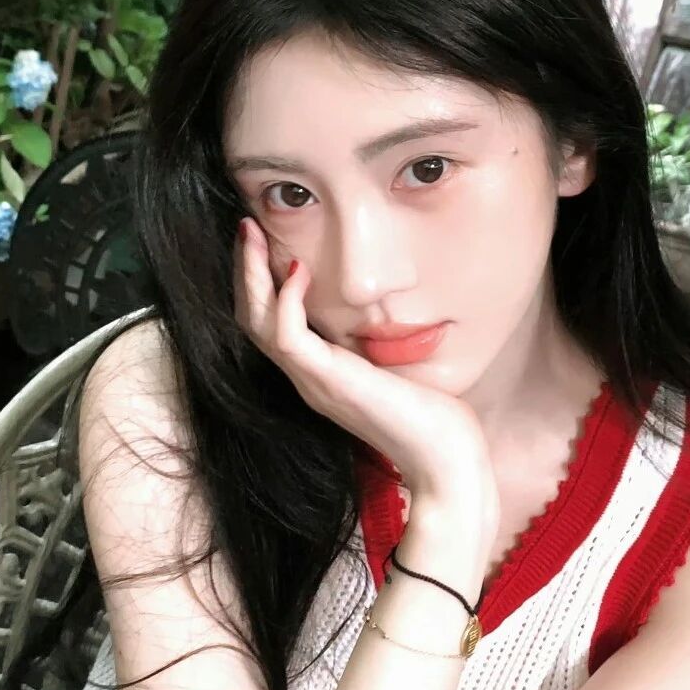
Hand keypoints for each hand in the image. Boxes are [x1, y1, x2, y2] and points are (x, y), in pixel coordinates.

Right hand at [233, 218, 498, 512]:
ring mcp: (313, 382)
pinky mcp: (327, 381)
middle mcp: (307, 379)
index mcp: (320, 376)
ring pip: (257, 324)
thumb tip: (389, 314)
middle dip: (246, 271)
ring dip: (252, 276)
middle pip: (251, 320)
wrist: (443, 462)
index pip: (270, 325)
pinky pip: (286, 336)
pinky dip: (285, 299)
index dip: (261, 284)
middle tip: (247, 228)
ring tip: (255, 236)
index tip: (267, 243)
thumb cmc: (434, 420)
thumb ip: (380, 345)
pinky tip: (297, 270)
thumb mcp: (400, 369)